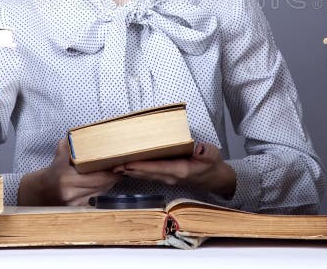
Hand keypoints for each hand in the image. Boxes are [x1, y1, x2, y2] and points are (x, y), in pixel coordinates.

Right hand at [17, 137, 121, 205]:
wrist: (40, 192)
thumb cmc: (52, 173)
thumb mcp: (58, 158)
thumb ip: (66, 147)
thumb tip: (75, 135)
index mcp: (66, 179)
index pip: (96, 177)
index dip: (110, 172)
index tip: (120, 165)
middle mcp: (70, 193)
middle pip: (100, 186)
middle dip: (113, 177)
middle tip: (123, 168)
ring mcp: (74, 204)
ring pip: (100, 193)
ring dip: (109, 184)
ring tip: (117, 174)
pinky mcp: (76, 210)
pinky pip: (95, 199)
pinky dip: (102, 191)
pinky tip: (107, 184)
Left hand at [113, 142, 236, 199]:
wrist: (214, 178)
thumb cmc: (211, 164)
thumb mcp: (212, 155)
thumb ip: (206, 152)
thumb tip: (199, 148)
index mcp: (180, 170)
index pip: (157, 168)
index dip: (142, 166)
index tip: (128, 163)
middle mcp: (170, 176)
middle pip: (146, 173)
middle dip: (129, 169)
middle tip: (113, 165)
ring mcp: (167, 178)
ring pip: (145, 176)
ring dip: (130, 172)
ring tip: (114, 167)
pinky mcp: (165, 177)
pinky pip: (148, 175)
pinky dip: (136, 172)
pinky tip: (126, 169)